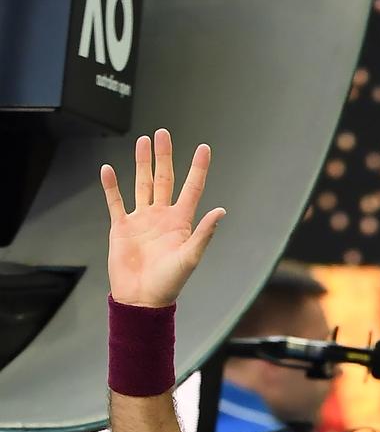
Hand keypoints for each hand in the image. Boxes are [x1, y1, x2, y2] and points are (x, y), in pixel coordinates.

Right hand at [100, 129, 224, 306]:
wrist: (142, 298)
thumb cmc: (169, 282)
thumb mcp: (190, 257)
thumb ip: (204, 233)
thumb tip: (220, 211)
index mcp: (181, 221)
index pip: (192, 188)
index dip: (198, 168)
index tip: (204, 147)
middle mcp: (162, 215)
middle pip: (164, 178)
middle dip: (164, 156)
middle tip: (163, 133)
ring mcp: (141, 219)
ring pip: (141, 184)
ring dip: (142, 163)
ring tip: (143, 142)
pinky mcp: (121, 227)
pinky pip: (115, 202)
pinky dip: (111, 186)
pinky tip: (107, 169)